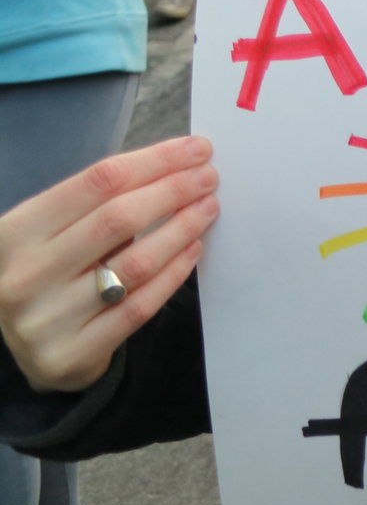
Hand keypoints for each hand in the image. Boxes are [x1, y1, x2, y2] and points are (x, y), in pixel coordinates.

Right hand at [0, 138, 219, 394]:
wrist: (19, 347)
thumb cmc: (45, 272)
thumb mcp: (48, 233)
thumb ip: (96, 204)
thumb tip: (178, 166)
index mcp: (14, 232)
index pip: (97, 182)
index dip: (155, 160)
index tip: (196, 149)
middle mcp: (24, 275)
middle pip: (118, 218)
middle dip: (174, 190)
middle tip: (209, 177)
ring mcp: (45, 320)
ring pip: (134, 264)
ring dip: (181, 229)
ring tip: (207, 208)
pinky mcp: (70, 355)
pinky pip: (138, 308)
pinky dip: (173, 275)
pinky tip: (193, 250)